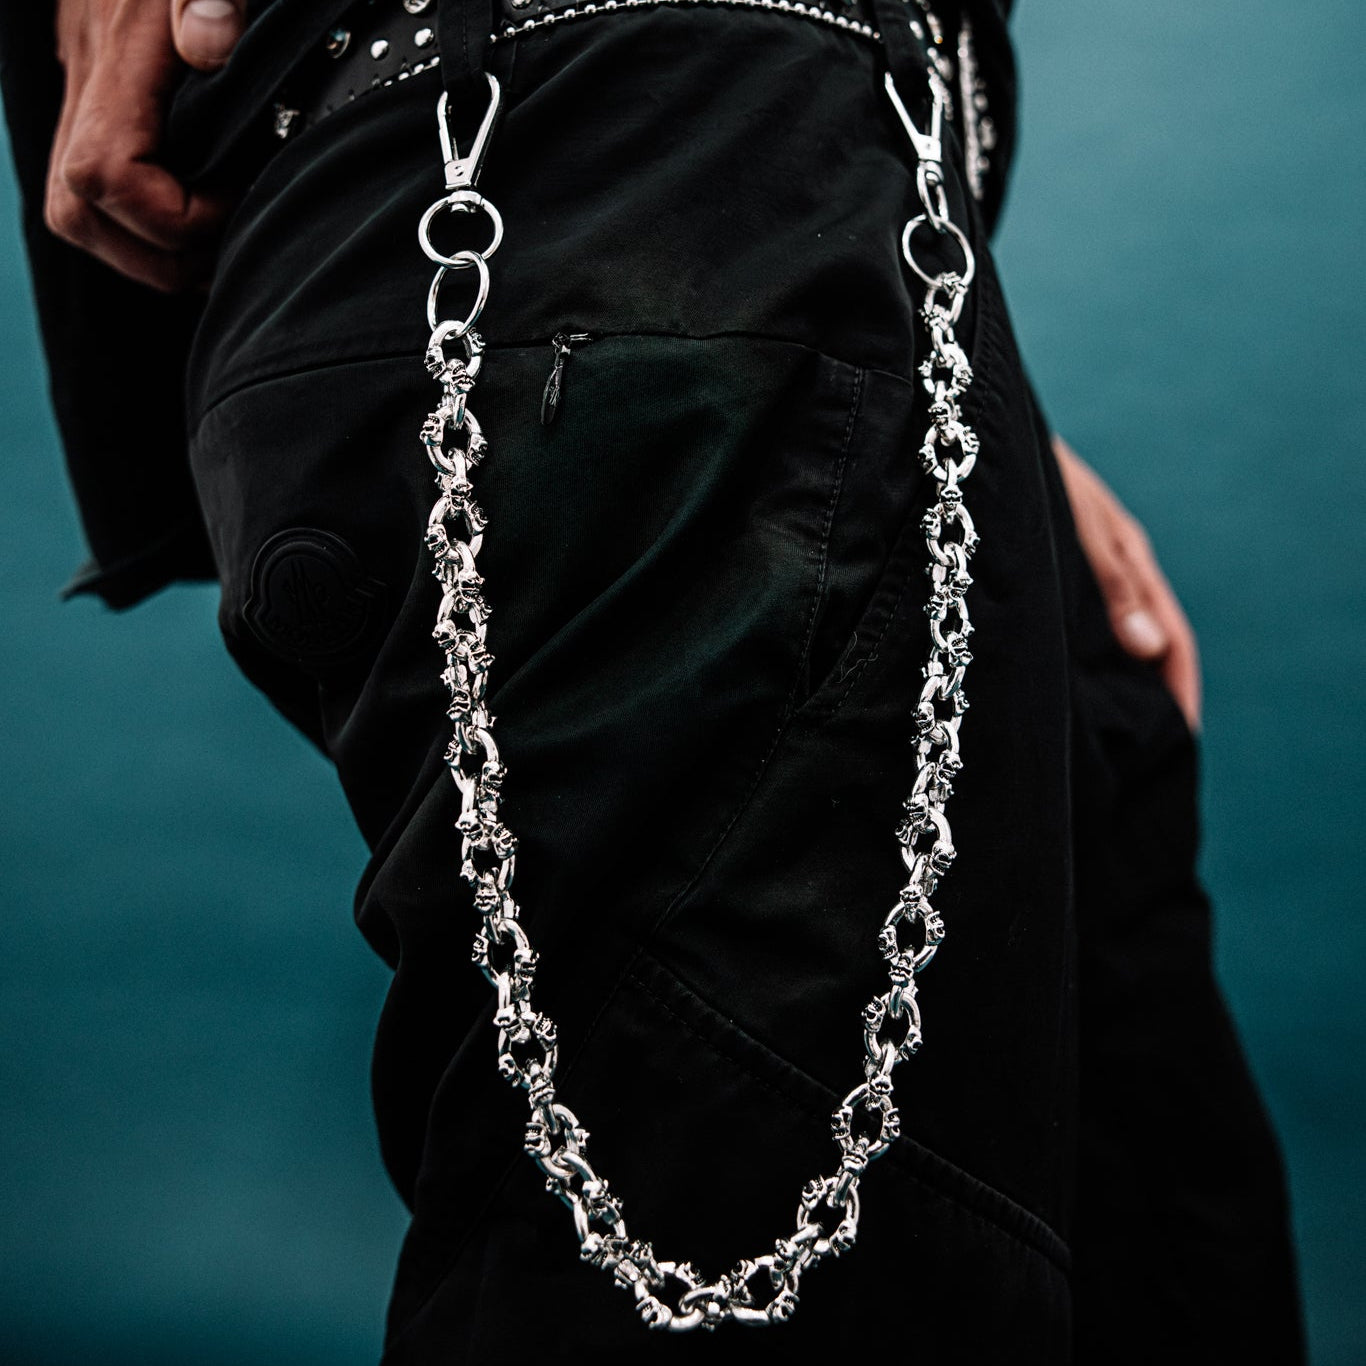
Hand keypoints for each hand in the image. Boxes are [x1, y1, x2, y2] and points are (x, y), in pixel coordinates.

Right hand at [44, 0, 247, 291]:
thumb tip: (210, 44)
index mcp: (117, 64)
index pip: (107, 177)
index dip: (171, 216)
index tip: (232, 201)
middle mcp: (89, 87)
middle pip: (79, 214)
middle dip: (157, 255)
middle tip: (224, 246)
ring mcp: (85, 96)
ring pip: (78, 212)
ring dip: (144, 250)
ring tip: (210, 243)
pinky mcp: (97, 99)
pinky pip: (95, 187)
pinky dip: (138, 222)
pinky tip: (193, 216)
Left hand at [1052, 433, 1202, 734]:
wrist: (979, 435)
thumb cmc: (1031, 468)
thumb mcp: (1078, 524)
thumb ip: (1115, 585)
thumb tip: (1150, 651)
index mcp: (1130, 560)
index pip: (1172, 642)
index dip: (1178, 694)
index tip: (1179, 741)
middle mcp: (1109, 572)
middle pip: (1142, 650)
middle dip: (1146, 702)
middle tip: (1137, 757)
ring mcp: (1076, 574)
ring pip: (1103, 643)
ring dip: (1107, 688)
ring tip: (1097, 740)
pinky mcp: (1041, 574)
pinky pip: (1068, 631)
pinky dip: (1072, 665)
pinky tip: (1053, 692)